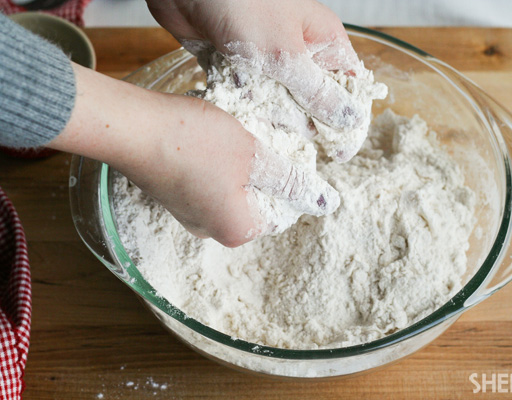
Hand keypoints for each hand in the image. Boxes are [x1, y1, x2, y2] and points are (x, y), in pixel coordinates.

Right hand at [50, 63, 338, 246]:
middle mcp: (211, 230)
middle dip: (265, 171)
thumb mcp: (254, 156)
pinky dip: (218, 163)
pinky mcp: (172, 195)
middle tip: (264, 139)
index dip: (290, 179)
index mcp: (237, 230)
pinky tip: (214, 139)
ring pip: (232, 190)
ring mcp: (188, 214)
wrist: (133, 128)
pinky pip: (208, 183)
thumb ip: (289, 180)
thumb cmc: (196, 142)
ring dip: (241, 164)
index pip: (282, 213)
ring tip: (239, 135)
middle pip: (256, 202)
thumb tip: (324, 202)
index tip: (285, 151)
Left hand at [147, 0, 364, 158]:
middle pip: (312, 101)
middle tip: (291, 142)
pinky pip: (246, 95)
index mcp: (322, 42)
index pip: (348, 88)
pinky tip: (236, 116)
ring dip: (268, 116)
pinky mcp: (236, 64)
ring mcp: (266, 58)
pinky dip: (241, 106)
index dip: (348, 122)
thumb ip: (317, 92)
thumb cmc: (243, 4)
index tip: (339, 155)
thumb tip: (351, 120)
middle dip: (303, 124)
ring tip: (261, 129)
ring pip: (277, 102)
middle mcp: (298, 52)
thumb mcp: (286, 55)